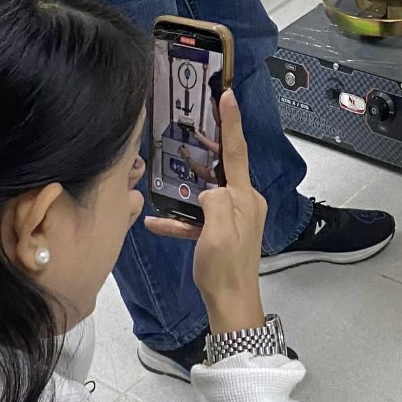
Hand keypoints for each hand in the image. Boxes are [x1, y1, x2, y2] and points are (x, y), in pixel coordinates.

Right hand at [145, 91, 265, 332]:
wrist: (231, 307)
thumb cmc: (225, 268)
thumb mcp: (217, 230)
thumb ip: (214, 201)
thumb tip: (208, 192)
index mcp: (245, 198)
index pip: (237, 151)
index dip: (231, 122)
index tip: (227, 95)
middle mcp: (244, 203)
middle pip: (223, 167)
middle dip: (207, 147)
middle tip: (193, 124)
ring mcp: (234, 219)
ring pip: (209, 191)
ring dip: (190, 182)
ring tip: (172, 167)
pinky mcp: (222, 235)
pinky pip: (200, 218)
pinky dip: (181, 218)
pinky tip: (156, 222)